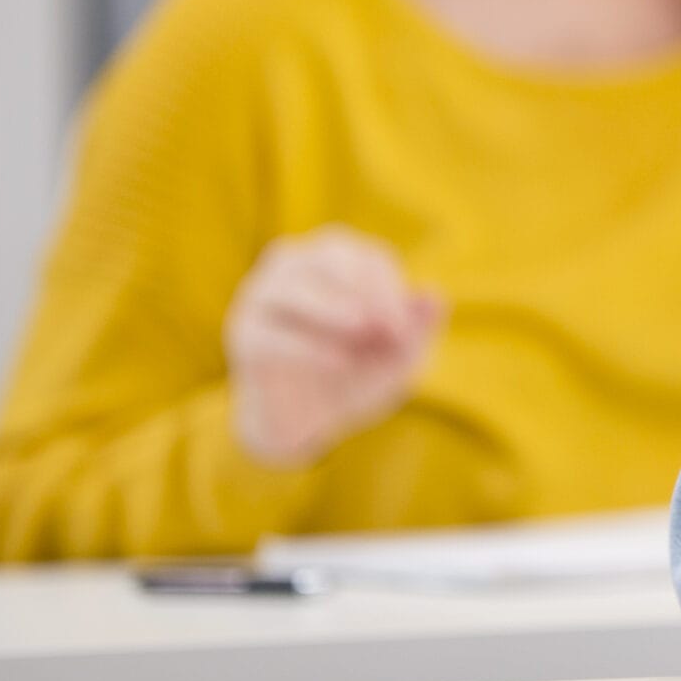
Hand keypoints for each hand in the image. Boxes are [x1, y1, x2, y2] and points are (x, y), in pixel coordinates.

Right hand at [223, 227, 444, 468]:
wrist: (307, 421)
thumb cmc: (357, 373)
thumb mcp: (395, 356)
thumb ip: (417, 328)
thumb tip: (435, 296)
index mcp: (336, 259)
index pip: (369, 258)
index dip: (392, 290)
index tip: (405, 329)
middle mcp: (294, 266)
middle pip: (331, 258)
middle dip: (365, 290)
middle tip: (388, 328)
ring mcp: (262, 296)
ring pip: (293, 288)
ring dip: (333, 309)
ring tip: (363, 334)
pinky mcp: (245, 334)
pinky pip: (271, 333)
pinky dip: (308, 347)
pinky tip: (338, 362)